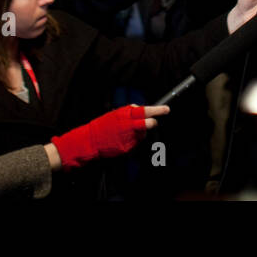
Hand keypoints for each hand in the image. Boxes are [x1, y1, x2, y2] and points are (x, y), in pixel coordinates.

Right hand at [49, 105, 167, 169]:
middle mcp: (127, 125)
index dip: (157, 110)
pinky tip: (122, 139)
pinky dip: (133, 141)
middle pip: (147, 123)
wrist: (89, 141)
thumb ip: (129, 111)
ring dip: (140, 133)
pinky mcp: (126, 148)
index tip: (166, 109)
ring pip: (142, 134)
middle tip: (153, 122)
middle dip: (152, 123)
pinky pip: (135, 143)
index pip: (144, 110)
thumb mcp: (115, 114)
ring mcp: (127, 137)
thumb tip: (141, 109)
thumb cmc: (102, 126)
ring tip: (127, 132)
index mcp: (124, 114)